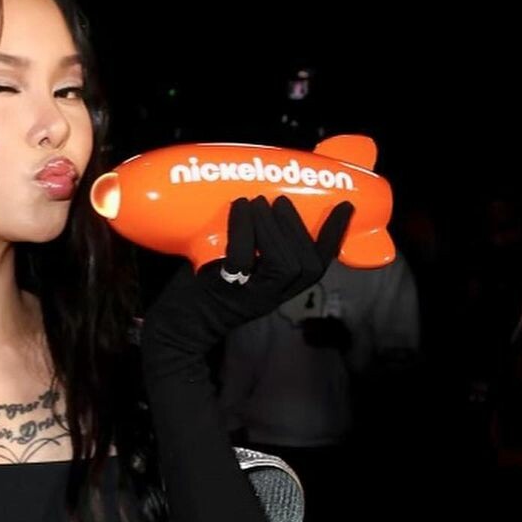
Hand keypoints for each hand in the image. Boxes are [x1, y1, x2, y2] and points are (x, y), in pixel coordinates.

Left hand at [142, 196, 354, 381]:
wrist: (177, 323)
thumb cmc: (206, 285)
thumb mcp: (239, 268)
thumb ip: (256, 245)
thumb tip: (262, 197)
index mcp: (280, 288)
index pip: (319, 265)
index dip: (335, 236)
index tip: (344, 206)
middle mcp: (271, 296)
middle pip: (306, 266)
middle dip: (298, 227)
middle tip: (279, 201)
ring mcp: (249, 296)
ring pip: (282, 264)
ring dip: (273, 226)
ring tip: (257, 202)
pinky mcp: (225, 290)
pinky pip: (242, 259)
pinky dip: (242, 229)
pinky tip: (238, 208)